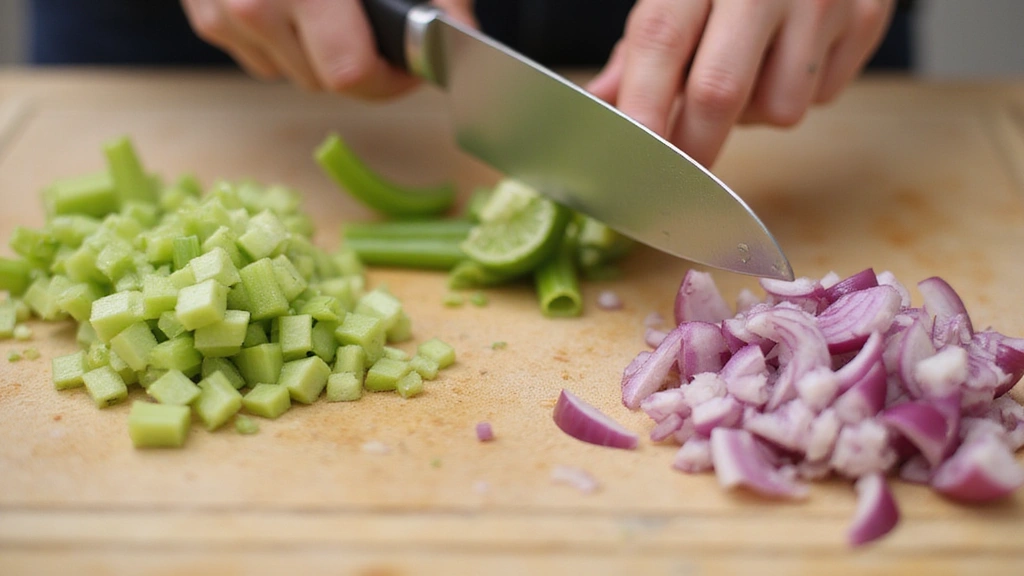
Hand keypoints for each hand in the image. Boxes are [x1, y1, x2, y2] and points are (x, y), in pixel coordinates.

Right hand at [181, 0, 475, 98]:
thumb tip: (463, 32)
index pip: (350, 74)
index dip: (390, 80)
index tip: (408, 67)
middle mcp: (255, 4)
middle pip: (324, 82)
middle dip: (359, 66)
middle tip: (378, 34)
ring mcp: (222, 14)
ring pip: (292, 75)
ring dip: (319, 54)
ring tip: (334, 10)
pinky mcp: (205, 17)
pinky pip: (260, 57)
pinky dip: (283, 39)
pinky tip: (295, 3)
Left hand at [587, 0, 895, 166]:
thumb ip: (640, 49)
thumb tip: (600, 100)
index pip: (661, 41)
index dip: (642, 107)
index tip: (631, 159)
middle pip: (719, 91)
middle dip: (693, 147)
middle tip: (679, 175)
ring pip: (780, 109)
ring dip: (755, 116)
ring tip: (751, 76)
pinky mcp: (867, 17)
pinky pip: (824, 97)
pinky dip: (800, 94)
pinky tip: (792, 59)